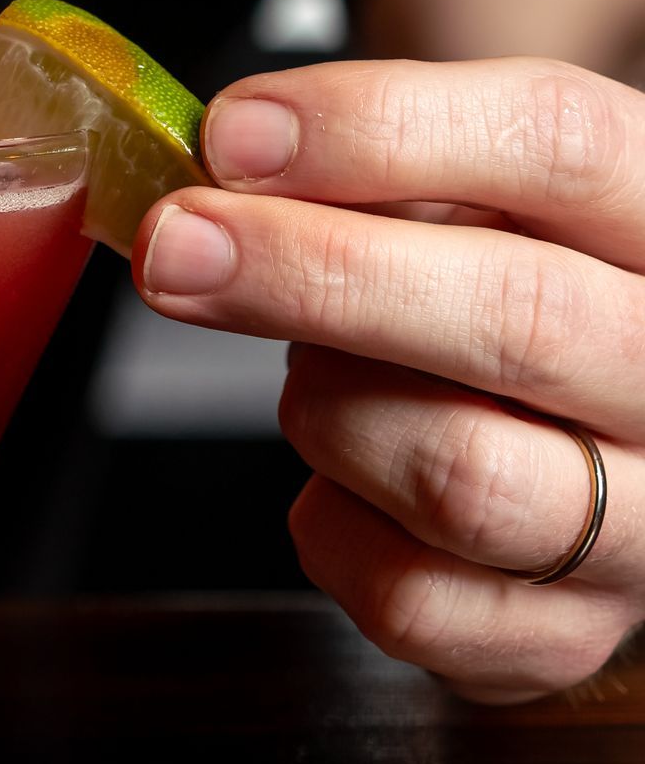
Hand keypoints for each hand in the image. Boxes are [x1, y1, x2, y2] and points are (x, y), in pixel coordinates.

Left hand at [133, 57, 644, 701]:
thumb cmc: (507, 266)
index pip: (555, 143)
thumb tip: (231, 160)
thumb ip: (377, 162)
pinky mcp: (573, 633)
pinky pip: (415, 600)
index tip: (237, 135)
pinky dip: (330, 528)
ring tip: (307, 371)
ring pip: (463, 474)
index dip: (382, 130)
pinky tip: (338, 474)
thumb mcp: (475, 176)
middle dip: (313, 271)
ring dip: (330, 409)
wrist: (585, 403)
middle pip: (518, 315)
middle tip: (179, 243)